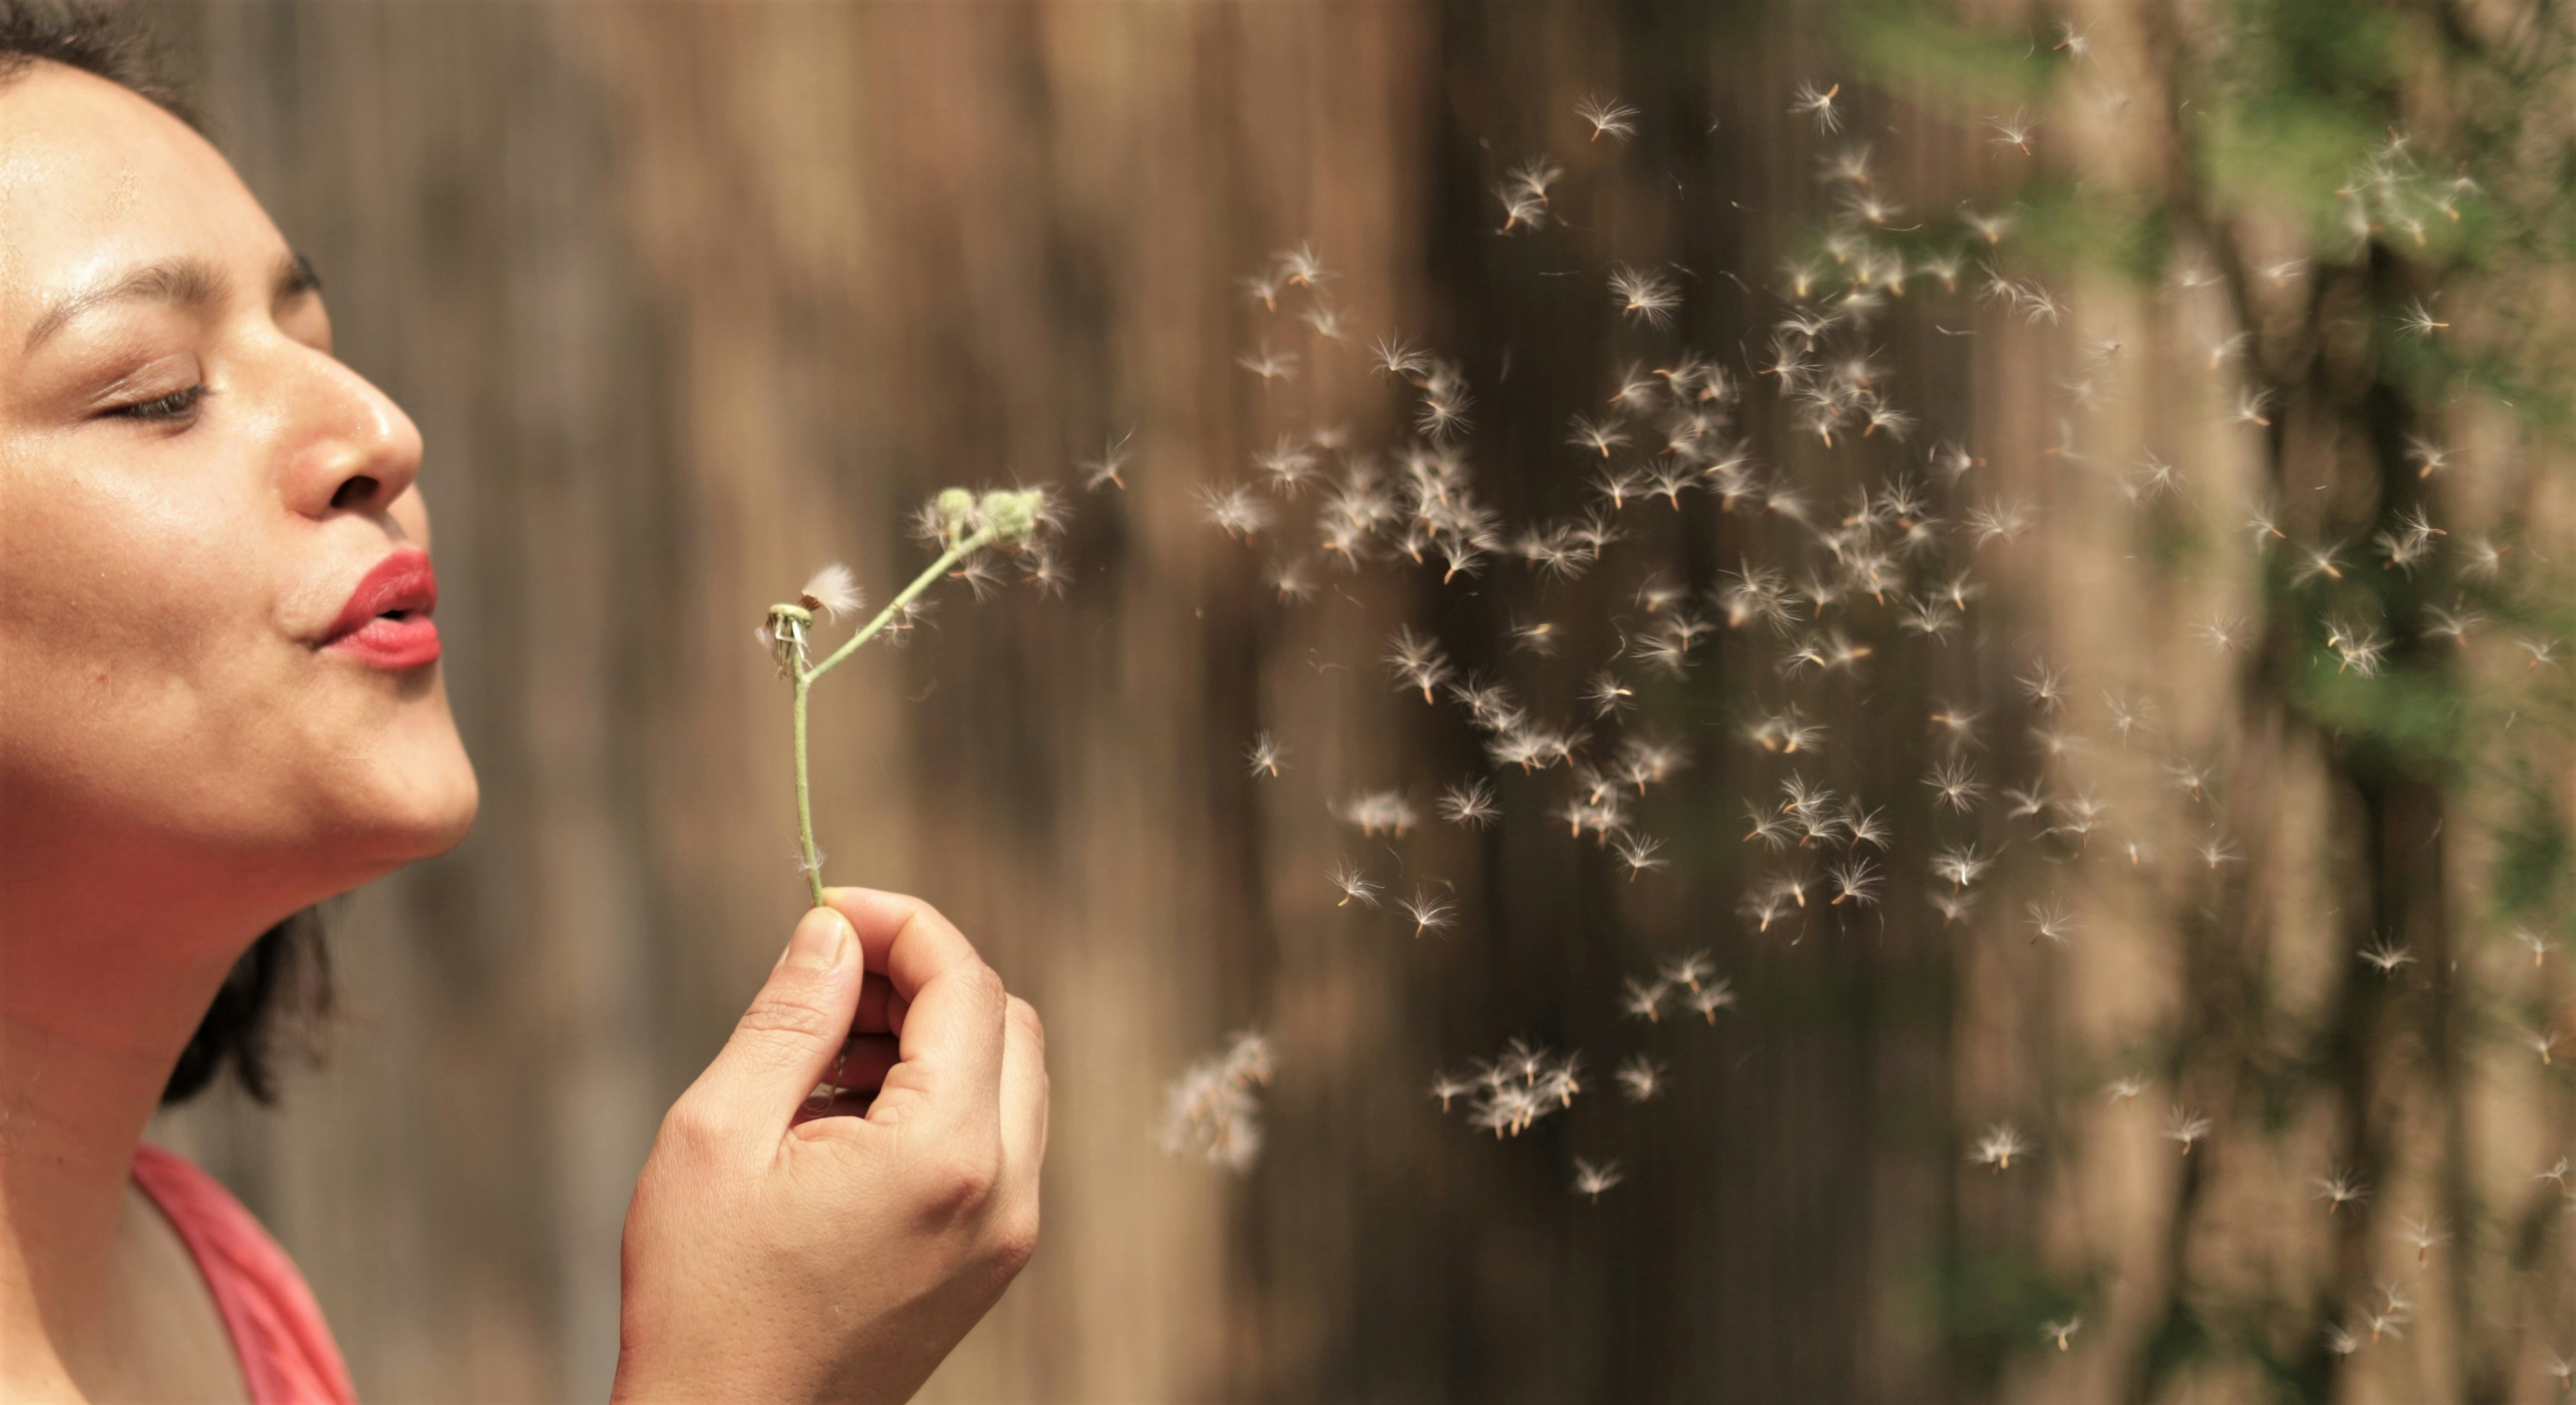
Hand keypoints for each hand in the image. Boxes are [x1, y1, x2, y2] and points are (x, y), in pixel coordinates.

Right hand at [612, 887, 1047, 1403]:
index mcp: (947, 1154)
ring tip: (815, 1059)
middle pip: (1004, 1021)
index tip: (829, 912)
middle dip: (920, 978)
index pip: (966, 983)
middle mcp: (1006, 1193)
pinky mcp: (991, 1262)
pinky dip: (933, 1102)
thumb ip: (792, 1016)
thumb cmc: (705, 1302)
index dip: (901, 924)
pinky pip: (992, 1142)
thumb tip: (833, 930)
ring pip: (1006, 1079)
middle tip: (823, 983)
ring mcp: (1009, 1235)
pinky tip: (839, 1118)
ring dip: (926, 1039)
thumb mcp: (718, 1134)